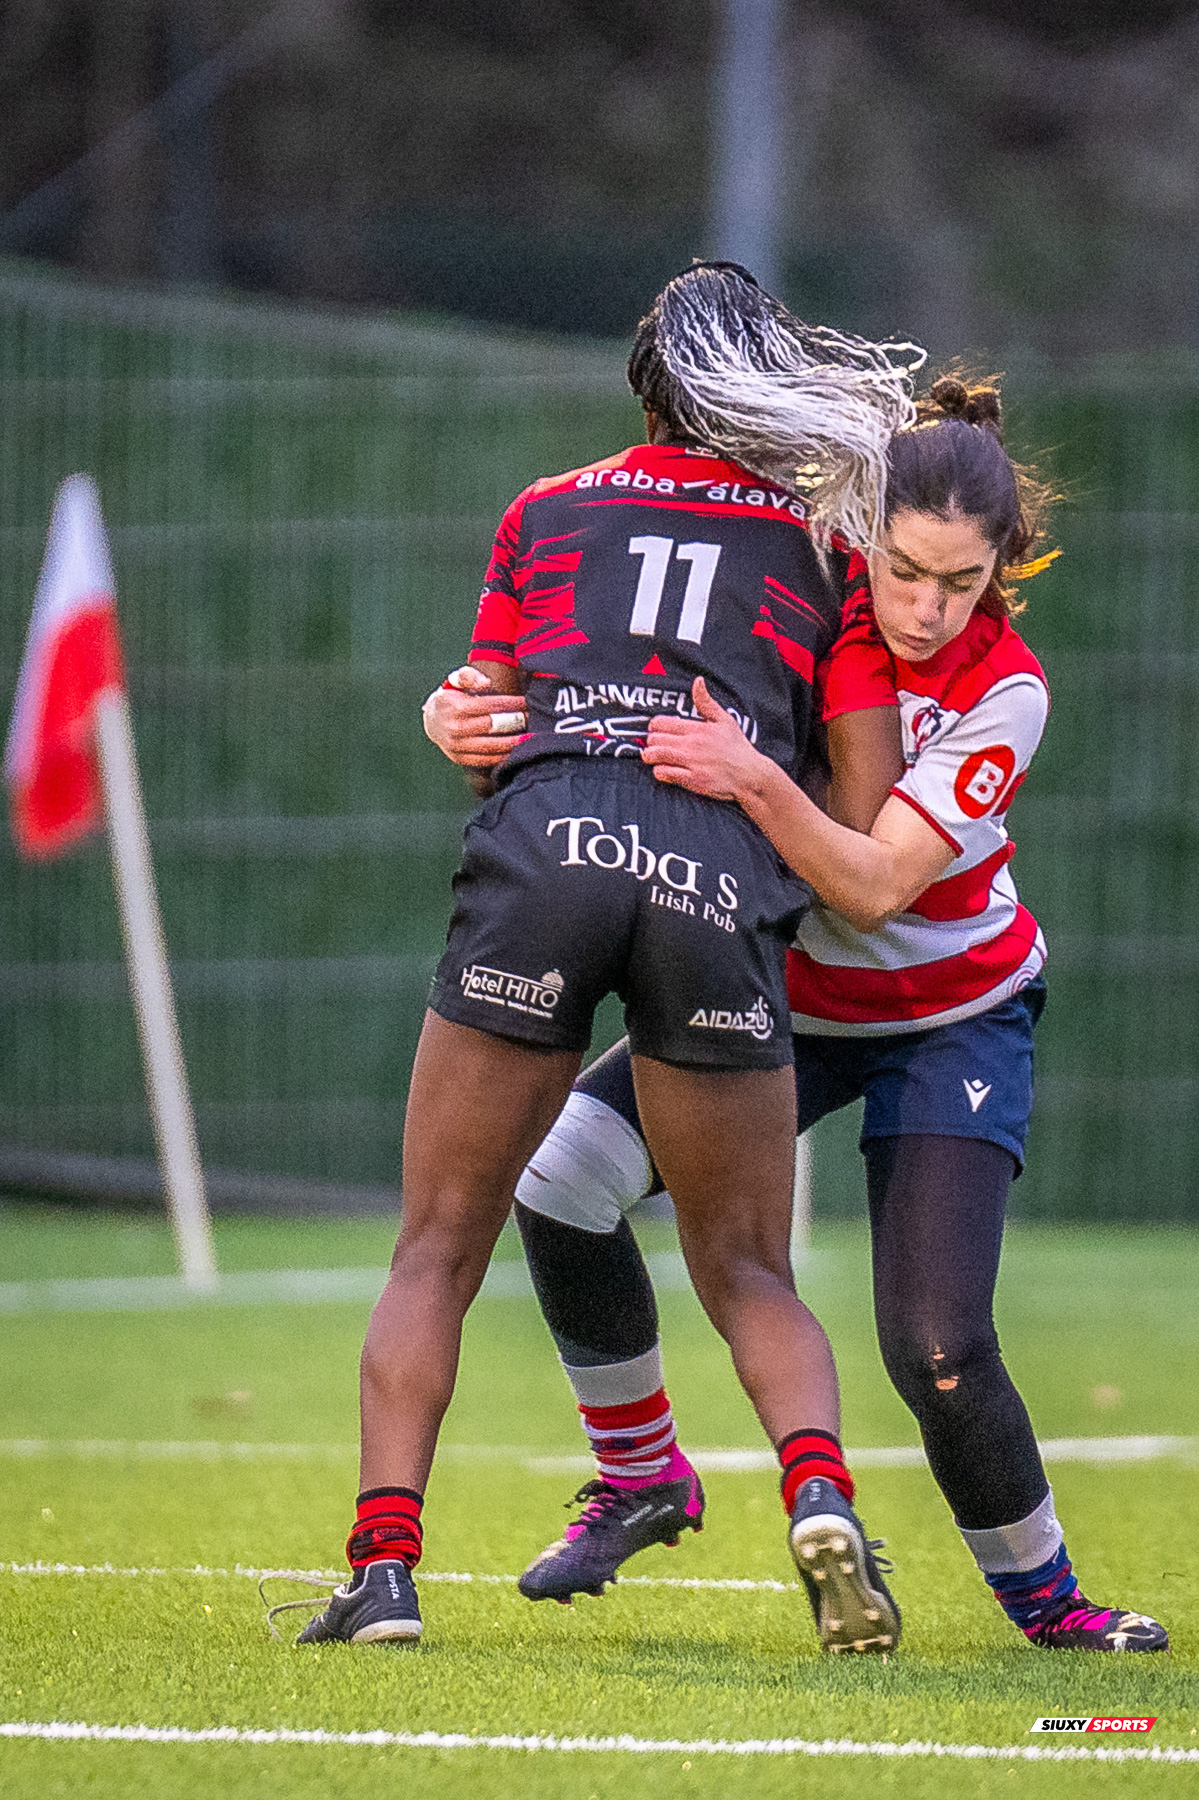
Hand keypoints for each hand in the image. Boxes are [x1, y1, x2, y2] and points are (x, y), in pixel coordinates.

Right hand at [421, 665, 527, 768]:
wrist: (430, 722)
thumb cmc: (449, 698)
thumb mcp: (454, 681)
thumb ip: (469, 676)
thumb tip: (486, 682)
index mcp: (457, 707)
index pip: (491, 705)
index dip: (512, 704)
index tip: (527, 702)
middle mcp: (456, 728)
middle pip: (494, 726)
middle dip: (516, 722)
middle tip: (533, 719)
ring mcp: (457, 745)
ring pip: (492, 746)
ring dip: (513, 742)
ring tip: (530, 737)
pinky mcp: (459, 758)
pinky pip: (485, 760)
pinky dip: (502, 756)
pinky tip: (516, 750)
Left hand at [642, 677, 768, 802]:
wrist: (750, 775)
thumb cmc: (737, 748)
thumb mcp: (725, 720)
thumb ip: (706, 702)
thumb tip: (697, 681)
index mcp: (697, 728)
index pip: (660, 722)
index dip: (654, 726)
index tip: (657, 731)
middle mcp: (692, 744)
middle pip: (654, 739)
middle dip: (651, 742)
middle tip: (655, 745)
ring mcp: (691, 762)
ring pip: (655, 755)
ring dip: (650, 756)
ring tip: (654, 757)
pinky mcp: (692, 780)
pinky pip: (664, 773)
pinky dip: (659, 771)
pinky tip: (664, 770)